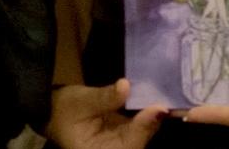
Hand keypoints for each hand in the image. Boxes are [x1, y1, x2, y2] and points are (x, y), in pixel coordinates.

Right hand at [46, 79, 162, 147]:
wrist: (54, 110)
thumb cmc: (63, 108)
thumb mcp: (80, 100)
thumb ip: (104, 97)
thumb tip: (125, 86)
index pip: (127, 143)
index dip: (144, 127)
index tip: (159, 108)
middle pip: (140, 141)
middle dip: (155, 122)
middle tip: (171, 101)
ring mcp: (122, 143)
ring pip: (144, 133)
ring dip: (156, 117)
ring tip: (173, 99)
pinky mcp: (127, 133)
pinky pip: (143, 125)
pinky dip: (151, 114)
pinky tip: (162, 99)